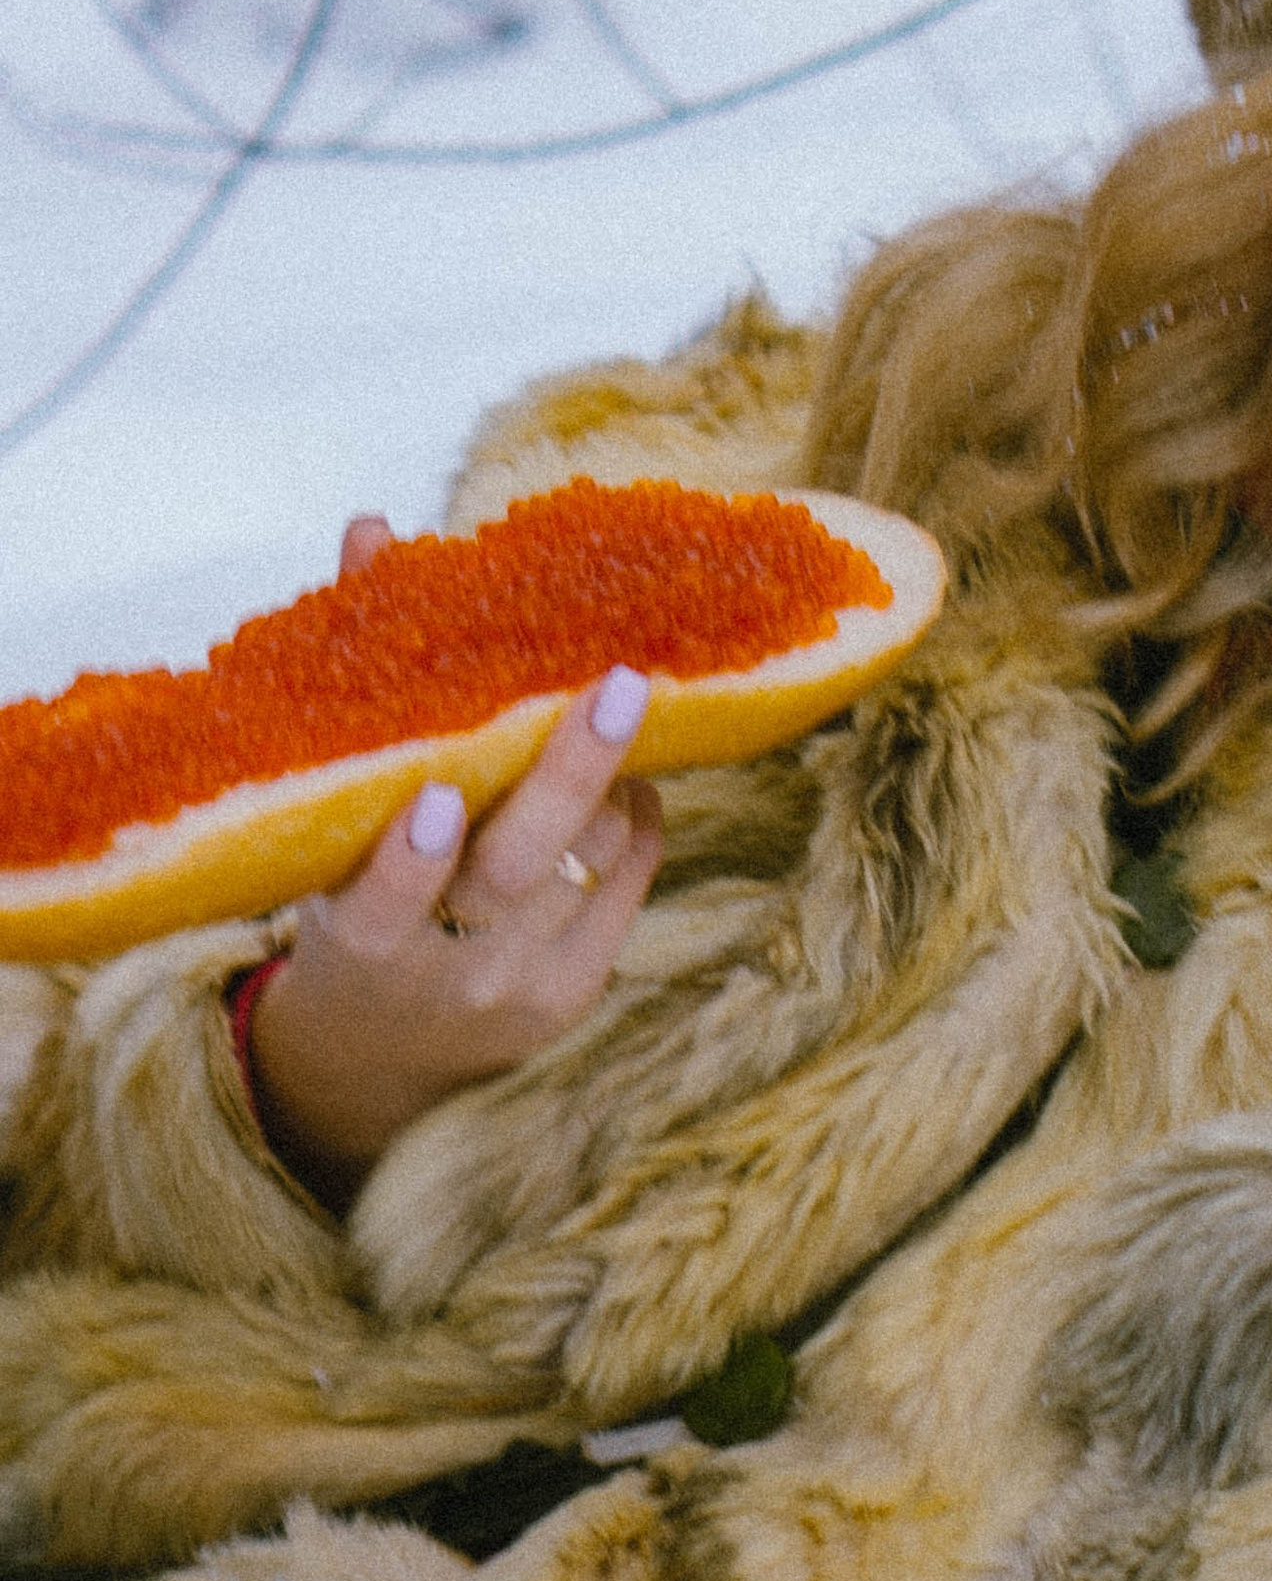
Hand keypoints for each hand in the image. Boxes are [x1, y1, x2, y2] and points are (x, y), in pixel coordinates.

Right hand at [245, 515, 663, 1199]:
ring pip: (585, 869)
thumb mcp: (327, 816)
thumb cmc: (348, 887)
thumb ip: (355, 676)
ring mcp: (516, 991)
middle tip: (618, 685)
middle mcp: (439, 973)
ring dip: (609, 783)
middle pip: (515, 875)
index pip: (382, 905)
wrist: (379, 1050)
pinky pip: (627, 890)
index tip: (439, 794)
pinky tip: (628, 779)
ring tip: (615, 709)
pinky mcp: (575, 994)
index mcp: (356, 937)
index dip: (410, 858)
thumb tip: (375, 530)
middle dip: (568, 777)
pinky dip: (635, 823)